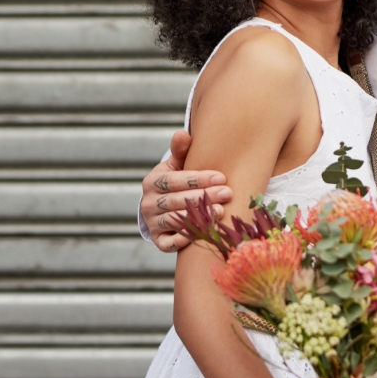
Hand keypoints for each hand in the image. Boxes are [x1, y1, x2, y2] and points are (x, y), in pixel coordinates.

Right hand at [141, 129, 232, 251]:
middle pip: (177, 200)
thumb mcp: (176, 164)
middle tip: (228, 193)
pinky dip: (183, 240)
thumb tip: (183, 134)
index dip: (198, 179)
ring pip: (175, 220)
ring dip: (199, 217)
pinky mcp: (158, 240)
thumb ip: (181, 150)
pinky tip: (203, 233)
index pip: (175, 180)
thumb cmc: (176, 181)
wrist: (163, 207)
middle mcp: (148, 203)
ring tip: (222, 211)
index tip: (221, 177)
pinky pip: (169, 244)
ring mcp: (152, 223)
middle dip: (204, 196)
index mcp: (152, 182)